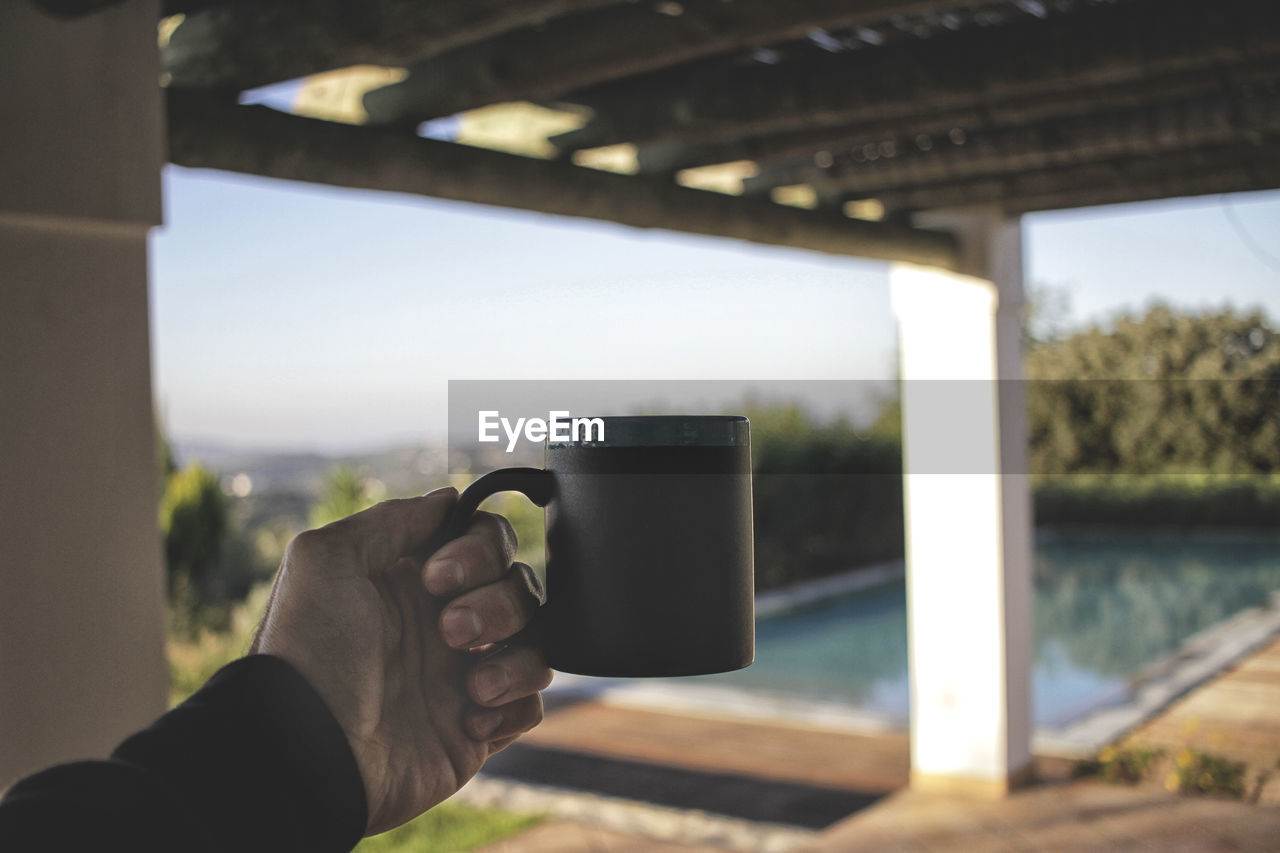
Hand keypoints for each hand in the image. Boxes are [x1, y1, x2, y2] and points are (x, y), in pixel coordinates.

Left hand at [250, 487, 551, 834]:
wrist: (310, 755)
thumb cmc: (309, 655)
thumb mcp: (325, 560)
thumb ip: (391, 519)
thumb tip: (448, 501)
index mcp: (410, 581)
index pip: (484, 539)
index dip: (478, 550)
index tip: (438, 577)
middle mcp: (442, 622)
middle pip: (518, 584)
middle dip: (496, 604)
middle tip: (450, 632)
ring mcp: (462, 675)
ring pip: (536, 639)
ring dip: (514, 656)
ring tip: (472, 687)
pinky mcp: (476, 728)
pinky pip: (532, 704)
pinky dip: (516, 704)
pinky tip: (472, 720)